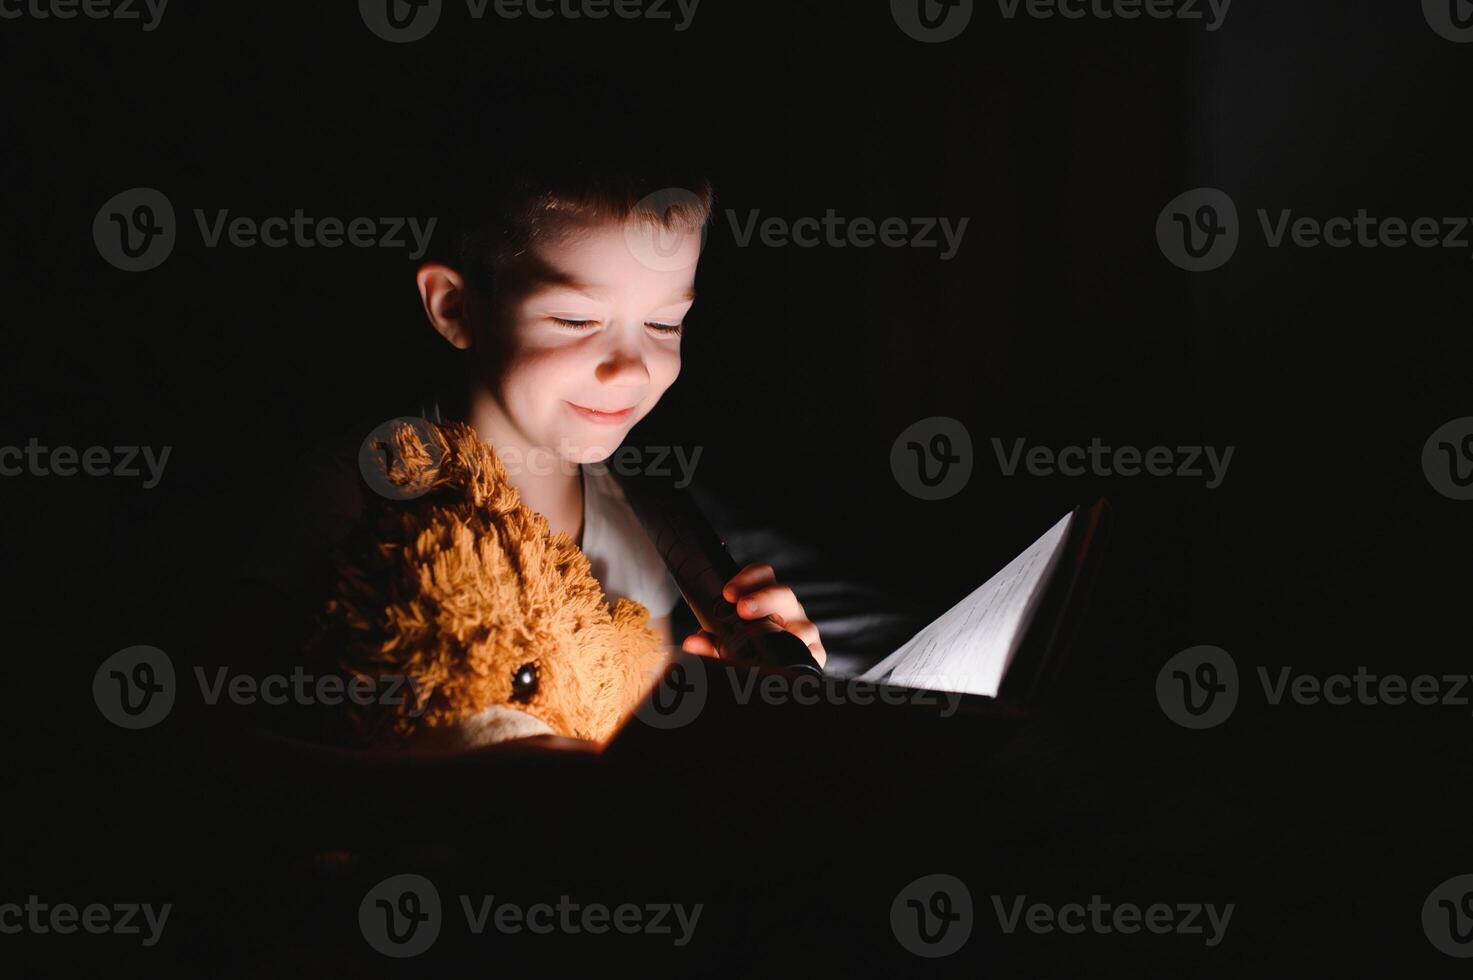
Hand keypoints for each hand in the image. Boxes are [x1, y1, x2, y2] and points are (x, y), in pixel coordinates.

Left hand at [681, 562, 826, 668]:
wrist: (770, 676)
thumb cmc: (745, 649)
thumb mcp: (723, 644)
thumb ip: (708, 643)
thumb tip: (692, 644)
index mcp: (766, 598)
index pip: (763, 575)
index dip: (747, 578)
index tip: (728, 592)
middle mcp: (787, 610)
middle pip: (783, 594)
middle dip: (763, 598)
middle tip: (742, 608)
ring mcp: (803, 631)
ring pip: (803, 625)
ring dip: (786, 632)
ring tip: (768, 640)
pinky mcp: (814, 655)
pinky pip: (814, 654)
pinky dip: (804, 656)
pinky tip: (789, 662)